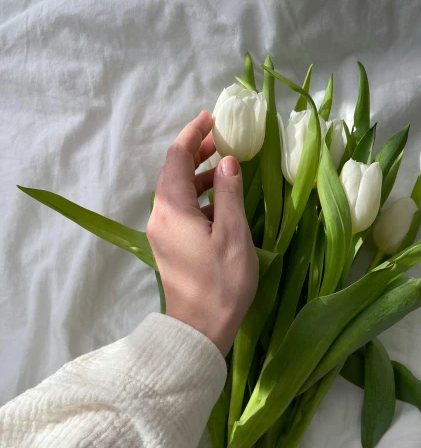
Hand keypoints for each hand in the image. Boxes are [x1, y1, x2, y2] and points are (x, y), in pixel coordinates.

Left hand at [147, 111, 258, 355]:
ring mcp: (163, 233)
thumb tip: (228, 162)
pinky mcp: (170, 247)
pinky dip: (200, 198)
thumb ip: (229, 192)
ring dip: (200, 175)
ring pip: (178, 192)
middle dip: (197, 152)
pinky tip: (223, 202)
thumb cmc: (221, 282)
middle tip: (224, 139)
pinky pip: (182, 210)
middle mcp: (160, 216)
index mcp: (172, 208)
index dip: (193, 134)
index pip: (176, 157)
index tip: (212, 118)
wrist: (201, 329)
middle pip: (174, 172)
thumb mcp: (233, 233)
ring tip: (228, 167)